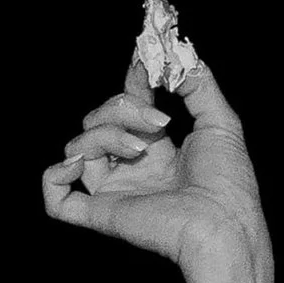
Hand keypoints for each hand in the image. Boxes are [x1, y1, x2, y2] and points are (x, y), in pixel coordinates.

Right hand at [40, 51, 267, 279]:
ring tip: (140, 150)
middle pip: (99, 120)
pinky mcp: (100, 214)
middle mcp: (132, 169)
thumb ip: (199, 84)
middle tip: (159, 122)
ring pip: (79, 147)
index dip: (132, 83)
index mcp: (159, 151)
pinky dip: (54, 176)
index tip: (144, 63)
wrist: (223, 227)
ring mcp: (114, 191)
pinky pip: (56, 198)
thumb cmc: (229, 185)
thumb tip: (178, 54)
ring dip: (104, 135)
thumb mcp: (221, 121)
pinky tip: (78, 164)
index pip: (128, 106)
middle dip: (122, 108)